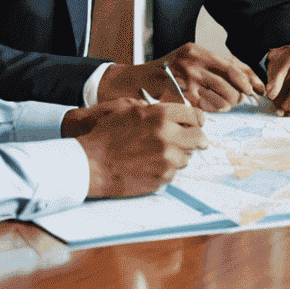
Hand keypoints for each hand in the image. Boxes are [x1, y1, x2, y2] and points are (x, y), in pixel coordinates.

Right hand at [65, 97, 207, 196]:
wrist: (90, 163)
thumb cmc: (106, 135)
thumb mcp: (129, 111)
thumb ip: (155, 110)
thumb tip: (176, 114)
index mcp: (160, 116)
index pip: (193, 115)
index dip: (196, 119)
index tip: (198, 123)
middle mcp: (167, 136)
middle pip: (198, 137)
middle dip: (197, 139)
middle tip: (197, 141)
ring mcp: (166, 159)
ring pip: (186, 157)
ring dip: (178, 155)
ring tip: (160, 154)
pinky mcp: (161, 178)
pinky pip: (173, 173)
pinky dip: (165, 170)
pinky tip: (150, 166)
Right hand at [96, 42, 263, 111]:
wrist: (133, 82)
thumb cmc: (165, 72)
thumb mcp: (188, 60)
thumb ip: (212, 66)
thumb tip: (244, 79)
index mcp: (196, 51)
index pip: (231, 64)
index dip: (248, 77)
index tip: (259, 88)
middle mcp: (191, 63)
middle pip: (229, 81)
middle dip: (239, 93)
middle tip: (240, 100)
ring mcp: (184, 81)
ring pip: (220, 96)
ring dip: (228, 104)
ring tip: (227, 106)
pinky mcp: (179, 98)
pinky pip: (205, 109)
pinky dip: (213, 112)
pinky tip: (212, 112)